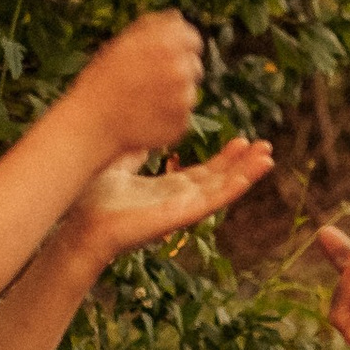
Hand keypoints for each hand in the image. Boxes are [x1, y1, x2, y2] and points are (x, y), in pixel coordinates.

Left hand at [65, 136, 273, 268]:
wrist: (80, 225)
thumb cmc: (92, 200)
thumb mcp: (118, 162)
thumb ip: (135, 147)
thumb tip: (143, 124)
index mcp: (164, 190)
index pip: (202, 173)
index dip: (224, 158)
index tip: (241, 140)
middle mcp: (177, 201)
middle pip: (219, 180)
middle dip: (242, 163)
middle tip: (265, 145)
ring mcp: (181, 210)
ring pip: (222, 190)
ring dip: (246, 174)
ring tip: (268, 156)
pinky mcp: (181, 217)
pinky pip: (213, 201)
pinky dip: (233, 187)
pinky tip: (250, 174)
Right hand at [75, 10, 203, 157]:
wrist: (92, 124)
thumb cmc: (102, 81)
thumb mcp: (121, 43)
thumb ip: (153, 26)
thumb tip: (178, 18)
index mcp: (167, 42)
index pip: (194, 39)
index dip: (179, 48)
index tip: (163, 58)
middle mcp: (181, 68)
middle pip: (194, 66)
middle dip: (177, 73)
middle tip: (149, 83)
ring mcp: (184, 98)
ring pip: (189, 93)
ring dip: (174, 97)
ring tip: (144, 102)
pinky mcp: (182, 122)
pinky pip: (182, 117)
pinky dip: (169, 118)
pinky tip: (146, 118)